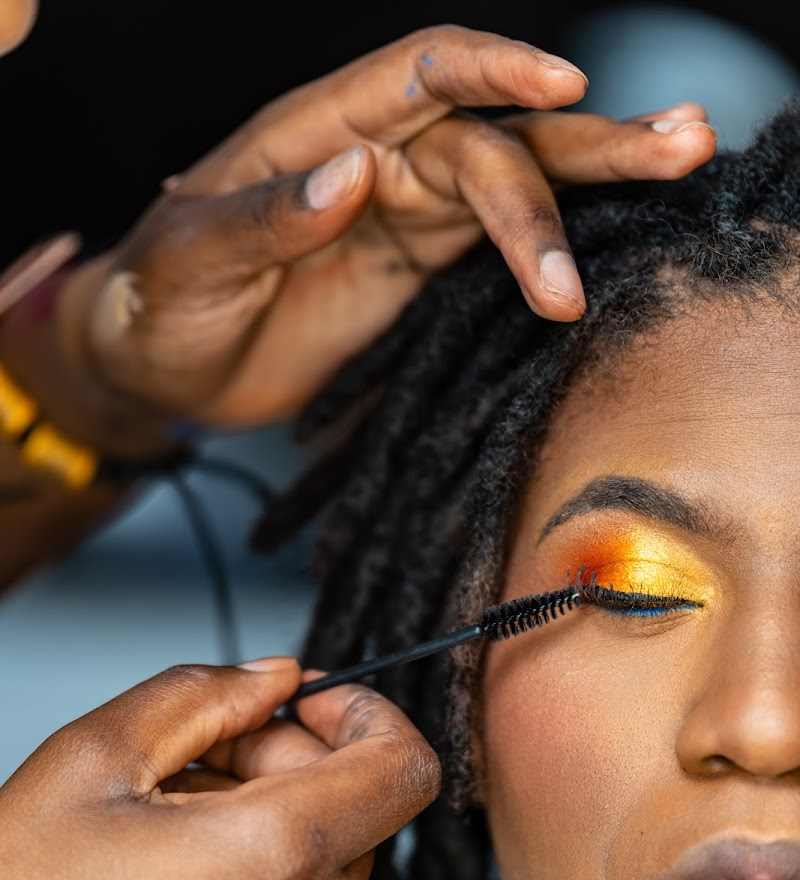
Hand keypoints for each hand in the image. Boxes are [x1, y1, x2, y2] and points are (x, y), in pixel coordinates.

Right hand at [0, 658, 437, 879]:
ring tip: (168, 817)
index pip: (407, 764)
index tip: (307, 699)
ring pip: (330, 848)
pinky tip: (176, 867)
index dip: (365, 710)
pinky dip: (263, 863)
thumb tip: (275, 677)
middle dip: (290, 755)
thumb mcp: (95, 759)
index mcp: (279, 855)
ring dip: (271, 808)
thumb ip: (203, 695)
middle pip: (360, 800)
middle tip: (196, 755)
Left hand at [57, 25, 714, 430]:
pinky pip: (495, 253)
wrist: (163, 371)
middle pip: (496, 134)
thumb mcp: (189, 262)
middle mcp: (377, 163)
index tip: (561, 83)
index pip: (420, 76)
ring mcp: (404, 220)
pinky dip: (550, 252)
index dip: (492, 70)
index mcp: (318, 132)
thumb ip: (268, 220)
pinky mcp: (417, 275)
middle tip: (679, 140)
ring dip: (593, 185)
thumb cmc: (159, 304)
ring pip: (513, 189)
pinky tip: (606, 247)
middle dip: (585, 138)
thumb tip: (354, 178)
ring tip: (680, 166)